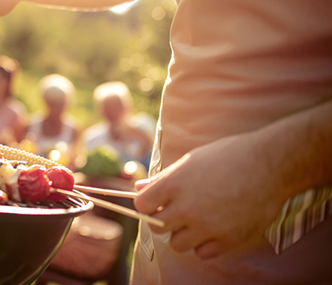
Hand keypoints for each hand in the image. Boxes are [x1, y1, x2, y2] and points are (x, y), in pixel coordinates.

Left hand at [133, 131, 288, 259]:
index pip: (142, 205)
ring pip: (177, 243)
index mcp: (174, 184)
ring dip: (183, 233)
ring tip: (198, 218)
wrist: (269, 164)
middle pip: (157, 227)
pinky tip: (214, 227)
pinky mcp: (227, 239)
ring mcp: (207, 226)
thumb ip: (164, 178)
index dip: (147, 203)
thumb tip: (140, 187)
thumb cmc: (228, 156)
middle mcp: (187, 207)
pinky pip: (202, 252)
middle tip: (180, 209)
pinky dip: (205, 243)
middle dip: (164, 219)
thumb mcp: (191, 160)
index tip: (156, 201)